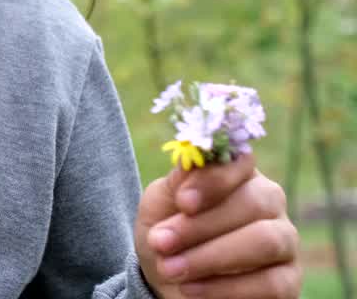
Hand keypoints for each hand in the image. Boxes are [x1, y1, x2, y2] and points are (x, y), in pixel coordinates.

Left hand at [135, 152, 300, 297]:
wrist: (166, 277)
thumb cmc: (167, 231)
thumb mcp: (161, 203)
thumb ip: (178, 182)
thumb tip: (192, 162)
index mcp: (238, 174)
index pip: (240, 162)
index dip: (213, 180)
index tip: (183, 202)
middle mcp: (269, 202)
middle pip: (253, 203)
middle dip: (200, 226)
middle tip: (161, 243)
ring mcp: (285, 241)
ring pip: (265, 241)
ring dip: (211, 257)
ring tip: (170, 269)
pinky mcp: (288, 281)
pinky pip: (271, 284)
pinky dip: (226, 288)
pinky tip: (192, 289)